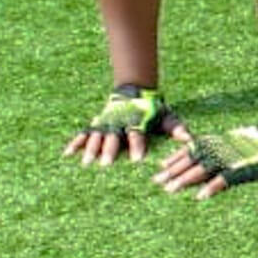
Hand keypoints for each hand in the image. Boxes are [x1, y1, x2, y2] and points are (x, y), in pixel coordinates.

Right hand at [63, 85, 189, 166]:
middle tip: (107, 165)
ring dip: (91, 148)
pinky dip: (75, 143)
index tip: (138, 160)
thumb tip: (190, 139)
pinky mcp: (96, 123)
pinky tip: (67, 154)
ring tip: (87, 164)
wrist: (134, 92)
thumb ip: (177, 128)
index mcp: (137, 121)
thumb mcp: (167, 116)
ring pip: (97, 135)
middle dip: (110, 150)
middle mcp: (120, 122)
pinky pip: (84, 133)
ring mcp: (106, 122)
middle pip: (114, 136)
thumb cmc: (153, 109)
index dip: (137, 146)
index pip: (138, 134)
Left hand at [153, 117, 257, 199]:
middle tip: (156, 180)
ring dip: (185, 180)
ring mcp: (232, 159)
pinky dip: (212, 187)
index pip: (194, 149)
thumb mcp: (241, 140)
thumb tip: (214, 150)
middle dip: (173, 170)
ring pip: (203, 170)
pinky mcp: (244, 169)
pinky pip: (225, 179)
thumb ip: (227, 146)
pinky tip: (200, 197)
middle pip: (193, 160)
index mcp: (222, 142)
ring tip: (170, 190)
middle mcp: (223, 150)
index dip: (177, 157)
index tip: (162, 164)